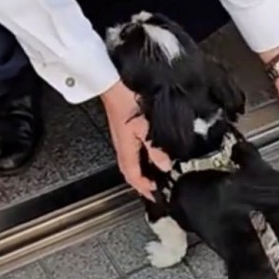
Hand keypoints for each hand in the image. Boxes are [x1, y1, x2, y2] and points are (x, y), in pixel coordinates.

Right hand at [100, 80, 170, 199]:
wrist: (113, 84)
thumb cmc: (126, 101)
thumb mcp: (146, 128)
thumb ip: (156, 149)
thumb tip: (164, 165)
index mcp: (125, 149)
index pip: (133, 176)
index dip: (143, 188)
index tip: (154, 195)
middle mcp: (121, 145)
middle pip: (130, 171)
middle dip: (141, 183)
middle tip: (154, 188)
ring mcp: (121, 137)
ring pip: (130, 161)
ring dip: (141, 170)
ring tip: (153, 174)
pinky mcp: (123, 128)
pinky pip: (131, 150)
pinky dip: (140, 157)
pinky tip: (148, 152)